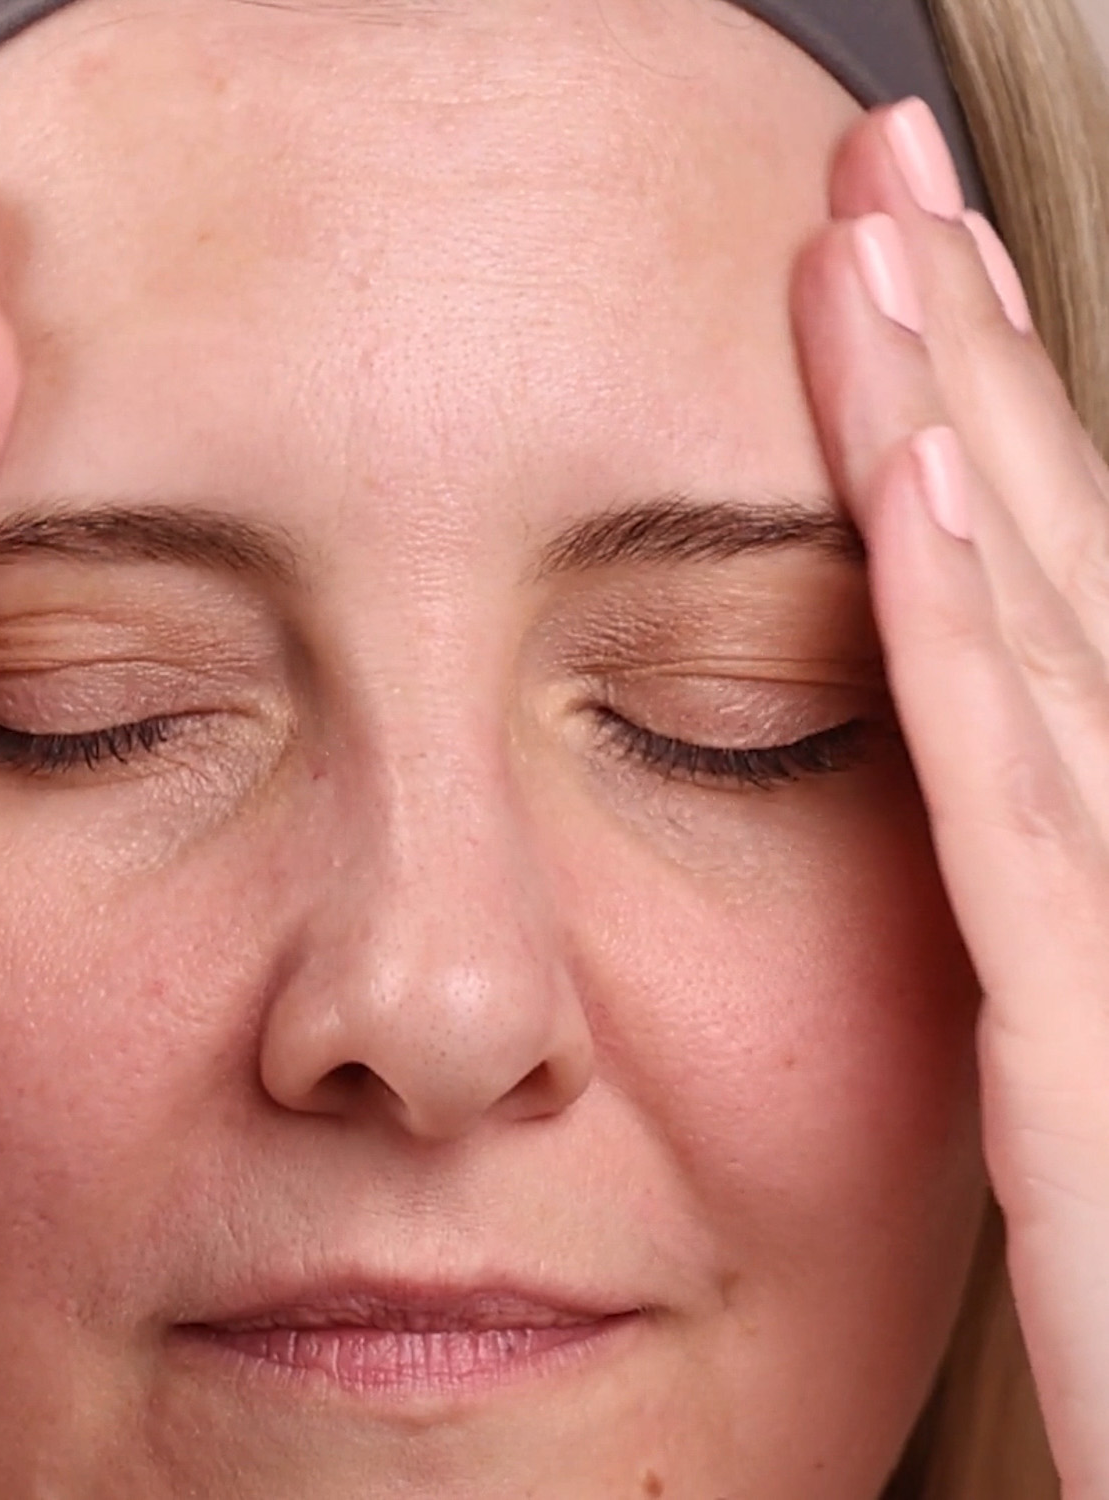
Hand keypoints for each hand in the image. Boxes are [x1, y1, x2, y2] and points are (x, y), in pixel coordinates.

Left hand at [793, 99, 1108, 1497]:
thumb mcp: (1053, 1105)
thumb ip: (1014, 943)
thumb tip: (955, 814)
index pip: (1031, 620)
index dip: (972, 435)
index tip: (886, 292)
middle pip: (1045, 580)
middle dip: (966, 369)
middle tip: (881, 187)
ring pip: (1040, 653)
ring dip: (960, 438)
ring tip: (881, 251)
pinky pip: (1031, 834)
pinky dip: (982, 658)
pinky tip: (915, 504)